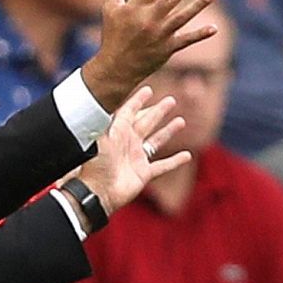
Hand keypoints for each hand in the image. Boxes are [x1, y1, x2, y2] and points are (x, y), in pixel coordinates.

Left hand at [78, 86, 189, 214]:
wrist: (97, 192)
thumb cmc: (95, 165)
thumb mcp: (100, 137)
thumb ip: (107, 119)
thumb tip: (109, 99)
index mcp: (117, 132)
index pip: (129, 111)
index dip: (138, 100)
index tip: (148, 90)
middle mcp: (128, 143)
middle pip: (147, 122)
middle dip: (158, 111)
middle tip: (171, 100)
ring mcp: (137, 158)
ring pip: (157, 141)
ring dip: (169, 131)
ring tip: (181, 120)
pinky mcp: (144, 174)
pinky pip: (163, 166)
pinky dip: (175, 161)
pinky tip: (187, 155)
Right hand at [81, 0, 216, 110]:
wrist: (116, 68)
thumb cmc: (113, 34)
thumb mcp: (111, 7)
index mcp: (134, 8)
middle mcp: (148, 20)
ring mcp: (159, 35)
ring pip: (182, 17)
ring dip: (198, 5)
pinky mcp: (167, 49)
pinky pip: (186, 41)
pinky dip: (200, 35)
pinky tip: (214, 28)